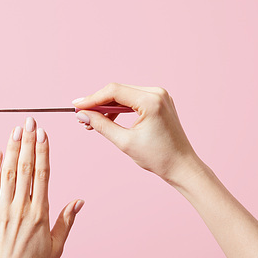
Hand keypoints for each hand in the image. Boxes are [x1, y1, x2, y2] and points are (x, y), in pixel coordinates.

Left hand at [0, 117, 83, 257]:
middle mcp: (21, 208)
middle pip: (25, 167)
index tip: (43, 133)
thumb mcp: (56, 247)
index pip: (42, 174)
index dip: (43, 151)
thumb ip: (67, 221)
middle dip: (28, 141)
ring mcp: (1, 210)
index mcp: (40, 213)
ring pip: (8, 173)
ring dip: (11, 149)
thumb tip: (80, 201)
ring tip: (16, 130)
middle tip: (29, 121)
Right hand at [73, 83, 203, 184]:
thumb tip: (83, 115)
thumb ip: (101, 125)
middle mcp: (157, 93)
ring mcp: (159, 96)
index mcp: (151, 100)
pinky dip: (119, 108)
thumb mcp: (125, 142)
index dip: (92, 98)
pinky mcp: (159, 103)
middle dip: (97, 102)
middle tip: (81, 115)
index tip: (76, 106)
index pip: (114, 91)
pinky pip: (133, 100)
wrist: (181, 166)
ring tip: (91, 122)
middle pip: (118, 91)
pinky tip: (107, 119)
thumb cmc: (158, 157)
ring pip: (124, 95)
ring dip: (107, 106)